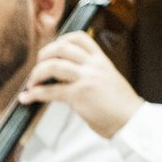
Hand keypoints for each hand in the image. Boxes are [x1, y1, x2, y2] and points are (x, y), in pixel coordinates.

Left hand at [16, 31, 143, 138]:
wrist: (133, 122)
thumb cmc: (121, 107)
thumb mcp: (109, 81)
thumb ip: (92, 74)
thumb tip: (68, 76)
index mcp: (102, 61)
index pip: (79, 38)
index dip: (61, 40)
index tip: (51, 49)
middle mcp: (94, 66)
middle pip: (61, 48)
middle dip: (44, 55)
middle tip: (38, 67)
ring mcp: (86, 79)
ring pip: (53, 66)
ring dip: (36, 74)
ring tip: (31, 84)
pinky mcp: (79, 95)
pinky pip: (50, 91)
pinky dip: (35, 94)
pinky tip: (28, 98)